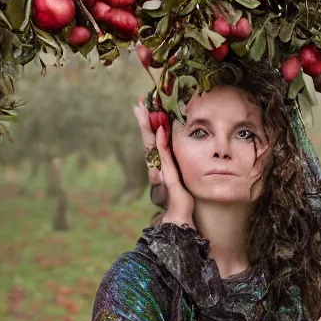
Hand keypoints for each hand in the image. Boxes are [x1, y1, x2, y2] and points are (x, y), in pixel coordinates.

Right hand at [132, 98, 194, 225]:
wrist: (179, 217)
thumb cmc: (181, 201)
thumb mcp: (180, 180)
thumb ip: (176, 169)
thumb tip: (176, 160)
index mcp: (161, 165)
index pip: (153, 141)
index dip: (150, 125)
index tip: (146, 109)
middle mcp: (158, 165)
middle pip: (148, 139)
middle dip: (143, 121)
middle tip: (138, 103)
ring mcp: (161, 170)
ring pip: (152, 144)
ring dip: (148, 126)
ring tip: (144, 110)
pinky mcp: (167, 176)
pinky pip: (163, 156)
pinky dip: (160, 142)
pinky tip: (159, 129)